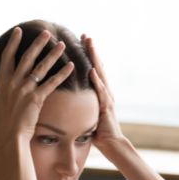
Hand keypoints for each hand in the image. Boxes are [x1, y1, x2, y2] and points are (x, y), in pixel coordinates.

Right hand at [0, 28, 73, 144]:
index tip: (19, 30)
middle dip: (38, 44)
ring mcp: (26, 90)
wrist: (10, 137)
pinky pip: (51, 83)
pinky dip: (61, 74)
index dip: (13, 43)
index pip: (8, 57)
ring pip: (41, 68)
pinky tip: (71, 66)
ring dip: (52, 55)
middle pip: (27, 58)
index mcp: (3, 82)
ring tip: (62, 45)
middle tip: (46, 32)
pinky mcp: (37, 99)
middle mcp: (14, 83)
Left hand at [81, 34, 126, 151]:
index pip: (93, 70)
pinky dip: (97, 81)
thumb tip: (67, 100)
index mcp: (99, 92)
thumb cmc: (98, 132)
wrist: (112, 145)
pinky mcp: (106, 107)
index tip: (80, 41)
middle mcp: (105, 92)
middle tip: (85, 35)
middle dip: (92, 51)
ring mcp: (107, 98)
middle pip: (98, 67)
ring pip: (101, 74)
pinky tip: (92, 71)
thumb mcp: (86, 114)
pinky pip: (101, 92)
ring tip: (90, 45)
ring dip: (95, 59)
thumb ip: (80, 104)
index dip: (87, 56)